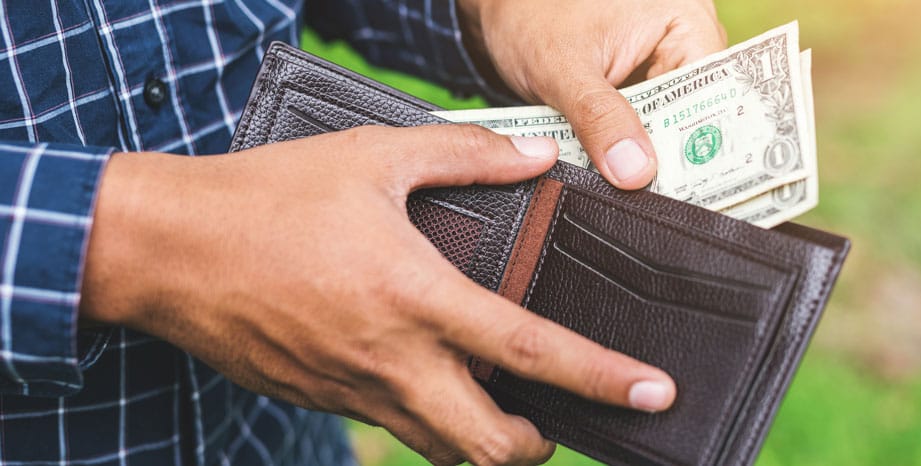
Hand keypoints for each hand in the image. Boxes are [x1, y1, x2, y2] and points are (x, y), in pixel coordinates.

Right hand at [80, 125, 676, 465]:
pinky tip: (427, 374)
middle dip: (539, 443)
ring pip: (443, 454)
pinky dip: (430, 420)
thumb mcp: (373, 157)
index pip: (531, 352)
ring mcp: (355, 392)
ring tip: (501, 401)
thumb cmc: (269, 198)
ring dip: (485, 441)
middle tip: (556, 413)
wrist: (166, 249)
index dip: (602, 378)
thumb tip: (533, 159)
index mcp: (417, 298)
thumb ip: (464, 155)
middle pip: (492, 447)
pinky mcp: (324, 400)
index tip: (654, 393)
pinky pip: (394, 430)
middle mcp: (393, 362)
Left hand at [458, 0, 726, 188]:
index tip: (697, 186)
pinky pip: (646, 126)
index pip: (716, 88)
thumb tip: (636, 172)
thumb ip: (598, 117)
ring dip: (653, 158)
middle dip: (679, 156)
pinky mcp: (639, 87)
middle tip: (666, 202)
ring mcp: (663, 65)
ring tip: (645, 197)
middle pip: (699, 111)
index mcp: (684, 16)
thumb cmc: (530, 15)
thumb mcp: (563, 67)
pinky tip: (623, 179)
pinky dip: (631, 150)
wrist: (499, 10)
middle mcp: (684, 38)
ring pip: (671, 125)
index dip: (708, 138)